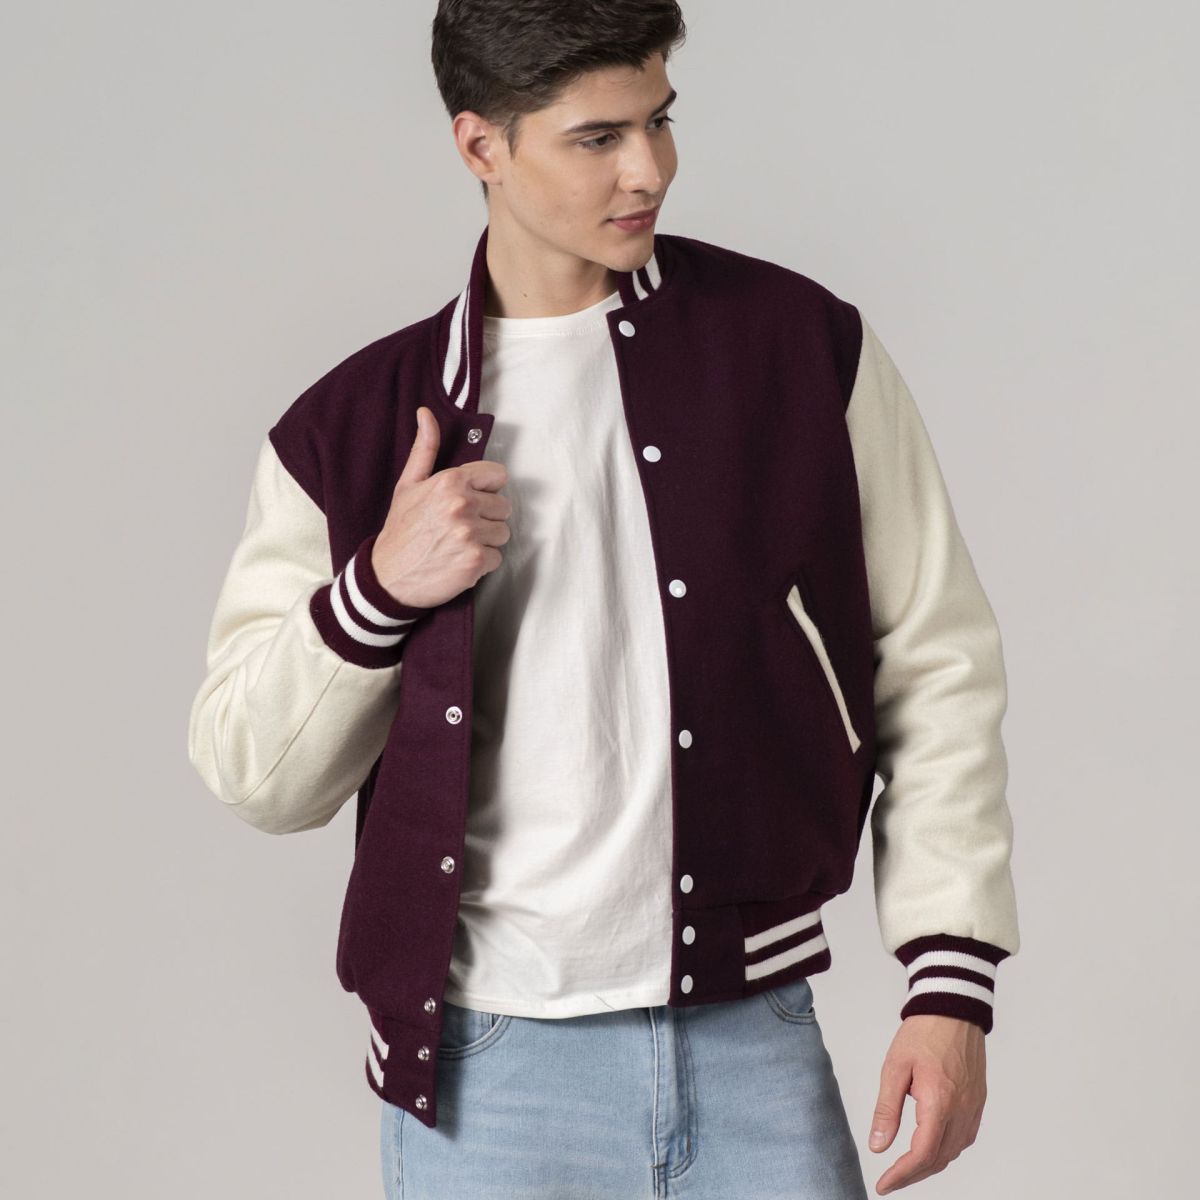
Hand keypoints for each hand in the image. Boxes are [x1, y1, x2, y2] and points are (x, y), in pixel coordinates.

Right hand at [372, 406, 511, 607]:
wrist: (387, 577)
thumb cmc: (400, 531)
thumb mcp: (408, 485)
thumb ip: (425, 449)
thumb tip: (426, 414)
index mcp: (450, 481)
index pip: (498, 476)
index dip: (486, 490)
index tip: (469, 502)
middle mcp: (462, 505)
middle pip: (504, 507)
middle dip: (486, 518)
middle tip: (459, 528)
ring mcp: (469, 534)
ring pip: (502, 533)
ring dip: (485, 542)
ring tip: (458, 545)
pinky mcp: (475, 561)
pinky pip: (497, 558)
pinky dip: (482, 564)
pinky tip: (459, 561)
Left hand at [868, 1014, 986, 1194]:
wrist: (953, 1011)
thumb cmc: (923, 1034)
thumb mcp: (895, 1068)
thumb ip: (887, 1109)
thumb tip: (878, 1145)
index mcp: (940, 1103)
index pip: (922, 1154)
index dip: (901, 1175)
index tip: (883, 1185)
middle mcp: (962, 1112)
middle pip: (938, 1159)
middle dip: (912, 1175)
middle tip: (890, 1181)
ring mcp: (974, 1109)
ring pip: (952, 1152)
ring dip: (929, 1165)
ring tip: (905, 1168)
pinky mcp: (978, 1104)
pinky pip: (963, 1139)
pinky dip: (944, 1150)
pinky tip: (929, 1148)